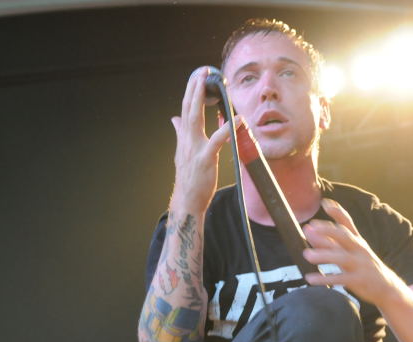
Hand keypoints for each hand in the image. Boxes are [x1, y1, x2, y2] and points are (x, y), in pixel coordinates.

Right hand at [169, 67, 236, 214]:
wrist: (187, 201)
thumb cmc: (189, 178)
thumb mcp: (183, 152)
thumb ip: (180, 133)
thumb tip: (174, 119)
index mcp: (184, 137)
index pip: (186, 109)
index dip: (191, 91)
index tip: (197, 76)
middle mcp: (187, 140)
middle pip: (189, 108)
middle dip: (194, 88)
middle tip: (202, 71)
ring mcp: (195, 149)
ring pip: (196, 118)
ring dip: (201, 99)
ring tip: (210, 84)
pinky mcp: (205, 159)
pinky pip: (217, 140)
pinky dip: (227, 128)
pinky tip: (238, 118)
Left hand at [301, 198, 402, 305]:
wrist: (387, 288)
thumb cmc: (363, 267)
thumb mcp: (349, 252)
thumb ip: (329, 242)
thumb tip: (308, 231)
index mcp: (357, 241)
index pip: (348, 223)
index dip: (337, 212)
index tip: (325, 203)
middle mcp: (360, 249)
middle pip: (345, 236)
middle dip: (328, 231)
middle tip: (311, 228)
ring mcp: (360, 264)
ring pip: (341, 258)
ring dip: (323, 256)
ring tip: (306, 254)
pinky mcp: (359, 280)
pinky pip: (340, 279)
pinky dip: (325, 279)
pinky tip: (310, 278)